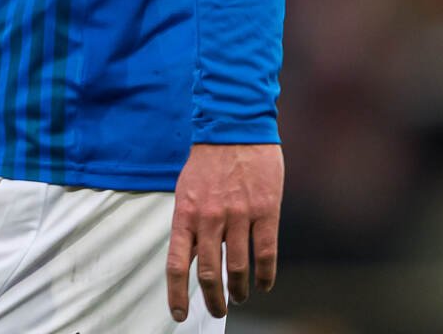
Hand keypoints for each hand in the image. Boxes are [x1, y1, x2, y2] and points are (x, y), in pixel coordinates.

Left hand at [166, 142, 282, 321]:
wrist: (234, 128)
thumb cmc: (208, 162)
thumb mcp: (186, 190)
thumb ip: (188, 223)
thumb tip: (190, 257)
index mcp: (185, 213)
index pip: (177, 263)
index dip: (177, 293)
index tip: (179, 314)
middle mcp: (209, 218)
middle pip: (209, 273)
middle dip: (212, 299)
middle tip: (217, 310)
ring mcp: (238, 215)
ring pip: (238, 269)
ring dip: (239, 291)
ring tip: (240, 298)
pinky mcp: (265, 212)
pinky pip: (265, 254)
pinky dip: (265, 276)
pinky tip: (264, 285)